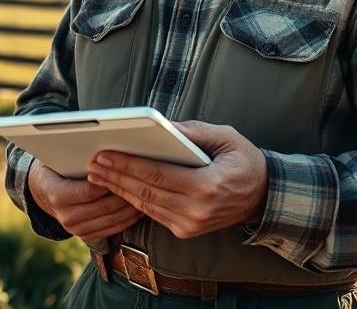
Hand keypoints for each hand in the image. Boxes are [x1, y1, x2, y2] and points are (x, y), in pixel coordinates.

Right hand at [27, 158, 143, 242]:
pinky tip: (137, 210)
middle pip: (103, 206)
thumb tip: (103, 152)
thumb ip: (78, 158)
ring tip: (144, 195)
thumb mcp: (60, 159)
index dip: (109, 182)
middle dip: (125, 195)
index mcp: (57, 194)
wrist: (42, 191)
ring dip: (129, 209)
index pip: (89, 190)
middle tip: (142, 184)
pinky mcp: (84, 236)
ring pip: (110, 220)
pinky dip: (126, 220)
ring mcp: (75, 229)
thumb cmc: (56, 168)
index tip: (126, 172)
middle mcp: (65, 216)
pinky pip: (111, 230)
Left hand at [86, 120, 267, 239]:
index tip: (104, 154)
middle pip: (146, 192)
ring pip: (146, 206)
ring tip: (97, 175)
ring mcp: (191, 225)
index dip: (128, 165)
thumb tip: (161, 125)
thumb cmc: (244, 161)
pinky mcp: (186, 230)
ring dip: (119, 190)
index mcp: (207, 186)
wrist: (264, 196)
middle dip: (116, 177)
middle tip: (92, 163)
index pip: (158, 175)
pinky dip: (133, 200)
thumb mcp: (225, 137)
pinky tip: (118, 187)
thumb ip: (193, 131)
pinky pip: (153, 214)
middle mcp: (197, 211)